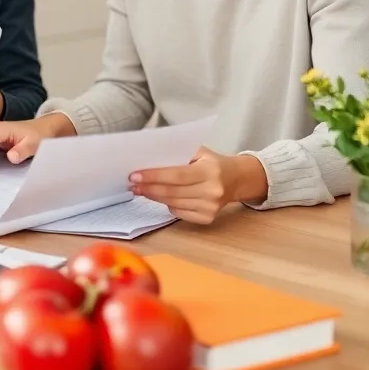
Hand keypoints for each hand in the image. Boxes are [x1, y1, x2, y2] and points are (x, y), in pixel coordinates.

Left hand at [129, 148, 267, 223]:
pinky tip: (160, 197)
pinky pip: (180, 213)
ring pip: (174, 204)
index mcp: (210, 171)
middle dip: (149, 188)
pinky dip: (167, 205)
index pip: (176, 175)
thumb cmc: (211, 162)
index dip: (154, 176)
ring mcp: (211, 207)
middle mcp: (212, 191)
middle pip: (172, 192)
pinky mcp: (208, 218)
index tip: (135, 175)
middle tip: (132, 184)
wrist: (236, 179)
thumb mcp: (199, 151)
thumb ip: (177, 152)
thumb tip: (147, 157)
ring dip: (154, 197)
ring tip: (140, 190)